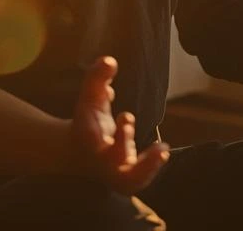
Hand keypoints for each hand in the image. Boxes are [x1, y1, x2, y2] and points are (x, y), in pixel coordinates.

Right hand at [68, 56, 170, 192]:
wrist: (79, 153)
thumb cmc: (89, 120)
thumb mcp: (91, 96)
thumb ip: (97, 77)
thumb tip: (109, 60)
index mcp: (88, 135)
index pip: (92, 136)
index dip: (106, 131)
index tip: (127, 117)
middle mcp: (99, 156)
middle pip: (107, 159)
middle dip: (121, 146)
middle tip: (136, 126)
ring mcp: (112, 170)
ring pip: (124, 180)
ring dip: (144, 168)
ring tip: (163, 150)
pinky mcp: (124, 177)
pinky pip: (135, 182)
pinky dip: (150, 172)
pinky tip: (163, 151)